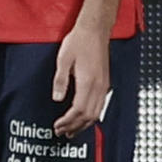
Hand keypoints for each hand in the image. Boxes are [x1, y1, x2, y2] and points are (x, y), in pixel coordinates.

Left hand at [52, 20, 111, 136]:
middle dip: (75, 127)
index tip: (57, 126)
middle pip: (89, 116)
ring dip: (84, 124)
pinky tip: (84, 117)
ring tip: (72, 130)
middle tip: (62, 132)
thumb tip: (56, 99)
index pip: (78, 110)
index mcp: (88, 81)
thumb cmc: (79, 41)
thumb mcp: (63, 59)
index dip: (67, 122)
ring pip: (97, 113)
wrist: (95, 29)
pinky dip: (91, 116)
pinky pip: (100, 105)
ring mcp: (104, 84)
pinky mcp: (105, 81)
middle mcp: (98, 86)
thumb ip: (60, 80)